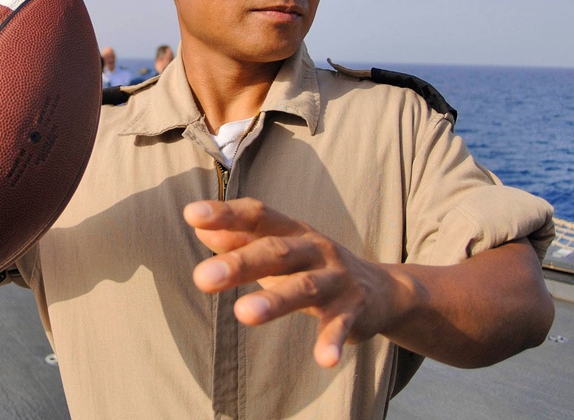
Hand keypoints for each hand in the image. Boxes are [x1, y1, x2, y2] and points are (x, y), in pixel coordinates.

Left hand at [184, 198, 399, 368]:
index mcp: (290, 230)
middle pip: (275, 251)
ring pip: (304, 286)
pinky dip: (332, 341)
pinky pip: (342, 325)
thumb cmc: (311, 264)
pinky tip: (323, 360)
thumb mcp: (278, 247)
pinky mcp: (355, 310)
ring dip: (275, 300)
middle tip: (202, 278)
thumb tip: (199, 228)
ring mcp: (336, 278)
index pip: (257, 215)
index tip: (191, 214)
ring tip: (243, 314)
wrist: (381, 290)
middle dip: (240, 263)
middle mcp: (314, 249)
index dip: (226, 213)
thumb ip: (239, 238)